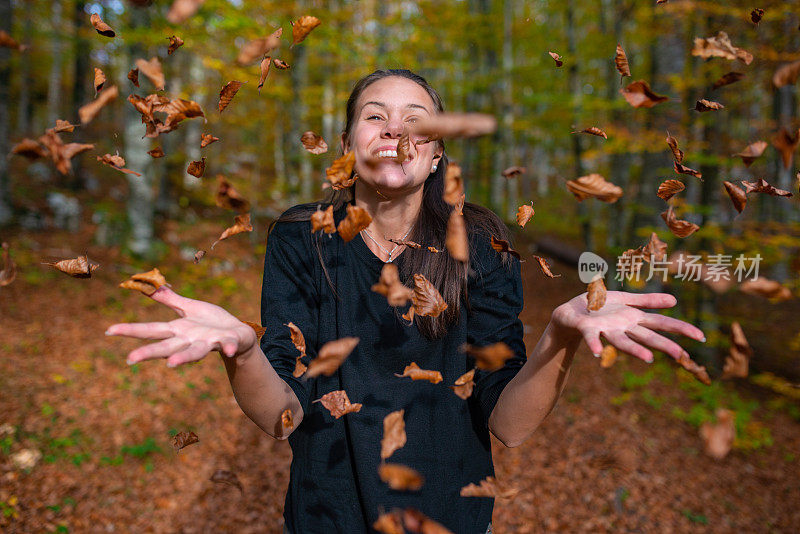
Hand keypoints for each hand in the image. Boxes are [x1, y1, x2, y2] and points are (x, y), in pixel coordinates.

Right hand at [105, 286, 257, 367]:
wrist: (239, 335)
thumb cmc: (212, 323)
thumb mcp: (189, 308)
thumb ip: (170, 300)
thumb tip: (149, 288)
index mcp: (179, 330)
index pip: (151, 329)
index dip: (131, 330)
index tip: (109, 330)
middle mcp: (190, 340)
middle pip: (167, 346)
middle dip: (149, 352)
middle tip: (131, 359)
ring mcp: (209, 343)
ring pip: (195, 352)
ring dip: (184, 358)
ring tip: (172, 364)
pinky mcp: (228, 342)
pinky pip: (228, 345)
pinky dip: (227, 347)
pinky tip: (227, 350)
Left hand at [551, 291, 704, 362]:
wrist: (570, 312)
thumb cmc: (599, 307)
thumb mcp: (625, 300)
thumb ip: (648, 301)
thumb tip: (675, 301)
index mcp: (633, 318)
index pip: (661, 323)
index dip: (680, 329)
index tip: (701, 336)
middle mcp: (622, 327)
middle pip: (646, 336)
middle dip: (663, 344)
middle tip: (681, 355)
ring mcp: (606, 329)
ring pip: (622, 341)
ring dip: (634, 350)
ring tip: (648, 359)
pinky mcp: (587, 328)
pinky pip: (592, 337)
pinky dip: (595, 345)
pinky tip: (597, 354)